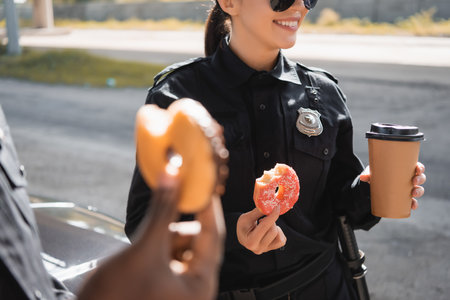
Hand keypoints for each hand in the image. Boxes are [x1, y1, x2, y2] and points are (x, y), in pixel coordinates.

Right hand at [78, 171, 224, 299]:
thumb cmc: (116, 294)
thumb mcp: (145, 247)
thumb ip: (162, 210)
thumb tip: (172, 174)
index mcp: (200, 285)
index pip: (213, 236)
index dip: (207, 206)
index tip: (203, 182)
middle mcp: (194, 287)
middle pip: (198, 240)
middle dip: (179, 225)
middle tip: (167, 205)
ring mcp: (179, 285)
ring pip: (182, 244)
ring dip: (166, 234)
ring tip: (147, 242)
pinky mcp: (164, 281)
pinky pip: (169, 252)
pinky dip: (159, 241)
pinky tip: (145, 246)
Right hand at [236, 206, 285, 254]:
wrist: (242, 234)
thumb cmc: (243, 225)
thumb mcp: (246, 217)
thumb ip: (258, 212)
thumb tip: (269, 205)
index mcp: (250, 242)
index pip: (265, 227)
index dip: (272, 215)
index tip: (276, 206)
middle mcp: (258, 248)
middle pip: (273, 231)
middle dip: (271, 221)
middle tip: (263, 218)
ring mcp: (265, 250)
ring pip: (279, 237)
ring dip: (275, 228)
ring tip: (266, 225)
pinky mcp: (271, 249)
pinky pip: (282, 241)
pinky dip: (279, 233)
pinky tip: (270, 230)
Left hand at [360, 162, 426, 209]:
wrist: (373, 187)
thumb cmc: (377, 176)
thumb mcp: (373, 174)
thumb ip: (368, 174)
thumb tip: (362, 177)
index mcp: (404, 170)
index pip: (416, 167)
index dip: (420, 168)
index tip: (418, 169)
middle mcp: (408, 179)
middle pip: (420, 178)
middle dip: (420, 179)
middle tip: (414, 181)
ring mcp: (408, 189)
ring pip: (418, 190)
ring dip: (419, 191)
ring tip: (413, 193)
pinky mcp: (404, 198)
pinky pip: (412, 202)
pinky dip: (414, 204)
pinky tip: (413, 206)